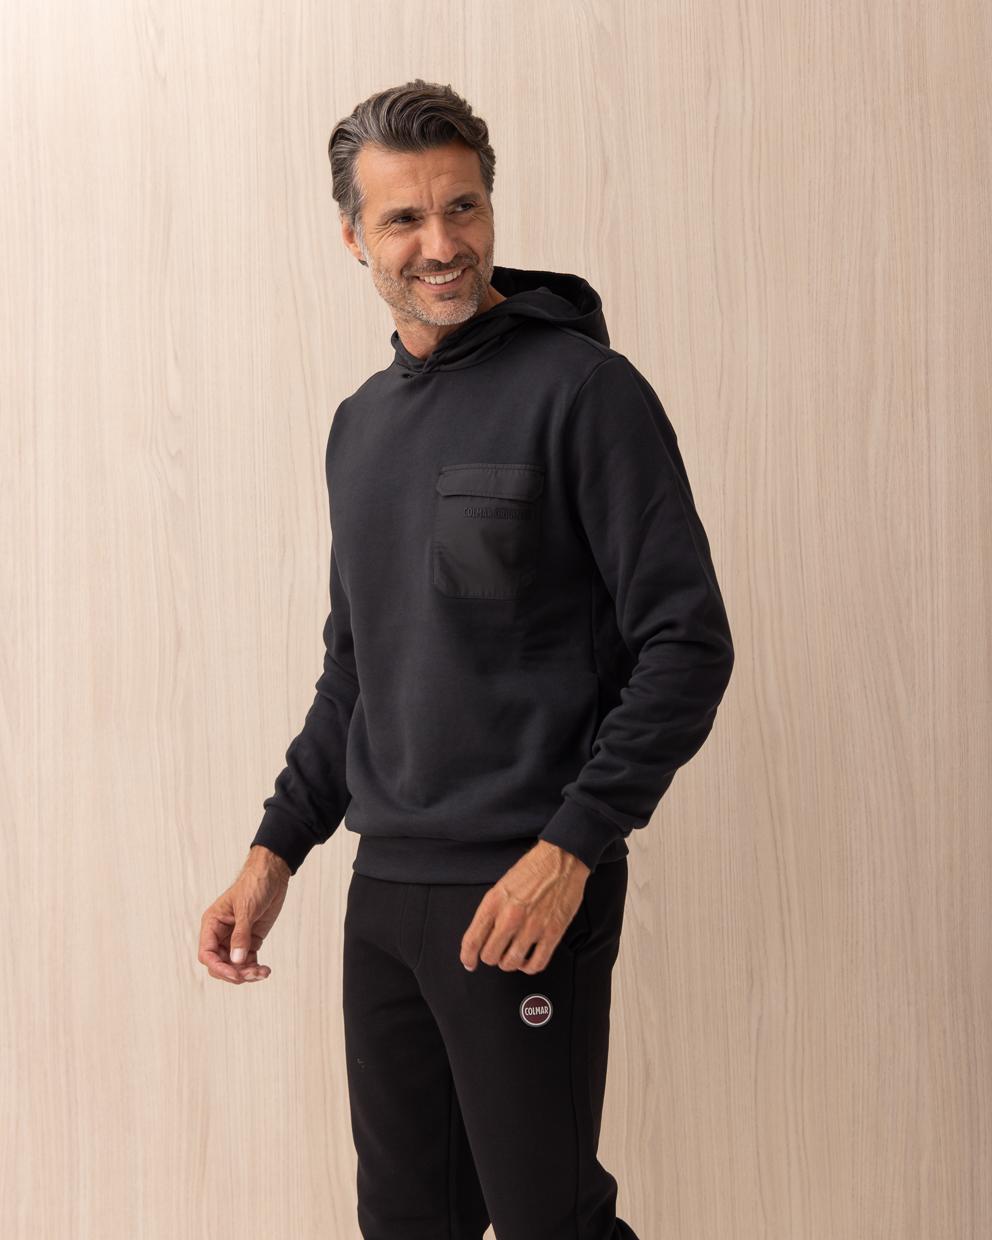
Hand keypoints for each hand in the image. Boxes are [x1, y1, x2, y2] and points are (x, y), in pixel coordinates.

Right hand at [198, 845, 290, 983]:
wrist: (272, 875)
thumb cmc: (254, 885)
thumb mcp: (247, 909)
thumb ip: (241, 935)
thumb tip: (237, 961)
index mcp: (212, 924)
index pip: (207, 954)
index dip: (218, 967)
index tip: (235, 974)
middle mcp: (221, 934)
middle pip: (219, 964)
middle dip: (234, 973)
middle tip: (252, 974)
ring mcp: (235, 939)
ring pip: (234, 966)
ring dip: (247, 973)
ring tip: (263, 972)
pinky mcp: (250, 941)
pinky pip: (248, 962)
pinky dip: (255, 969)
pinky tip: (265, 970)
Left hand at [460, 841, 590, 974]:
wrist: (561, 860)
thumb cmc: (532, 870)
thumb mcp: (501, 886)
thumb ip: (491, 911)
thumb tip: (482, 936)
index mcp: (494, 902)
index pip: (472, 940)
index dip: (467, 957)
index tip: (469, 962)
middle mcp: (510, 916)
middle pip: (490, 956)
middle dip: (491, 957)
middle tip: (496, 952)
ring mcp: (532, 926)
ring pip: (511, 963)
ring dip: (509, 963)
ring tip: (513, 955)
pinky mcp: (552, 933)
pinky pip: (536, 964)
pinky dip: (529, 967)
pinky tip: (528, 960)